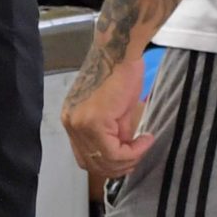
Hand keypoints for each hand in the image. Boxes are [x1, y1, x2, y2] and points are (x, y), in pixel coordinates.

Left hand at [62, 52, 153, 178]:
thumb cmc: (119, 72)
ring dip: (129, 159)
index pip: (86, 157)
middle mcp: (71, 124)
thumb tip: (123, 152)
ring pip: (105, 161)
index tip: (133, 153)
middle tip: (140, 154)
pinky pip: (114, 151)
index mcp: (72, 120)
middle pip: (93, 164)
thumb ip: (113, 133)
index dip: (111, 163)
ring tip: (144, 145)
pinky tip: (145, 139)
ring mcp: (80, 124)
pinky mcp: (93, 122)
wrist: (120, 51)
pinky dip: (133, 151)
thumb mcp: (113, 110)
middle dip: (120, 166)